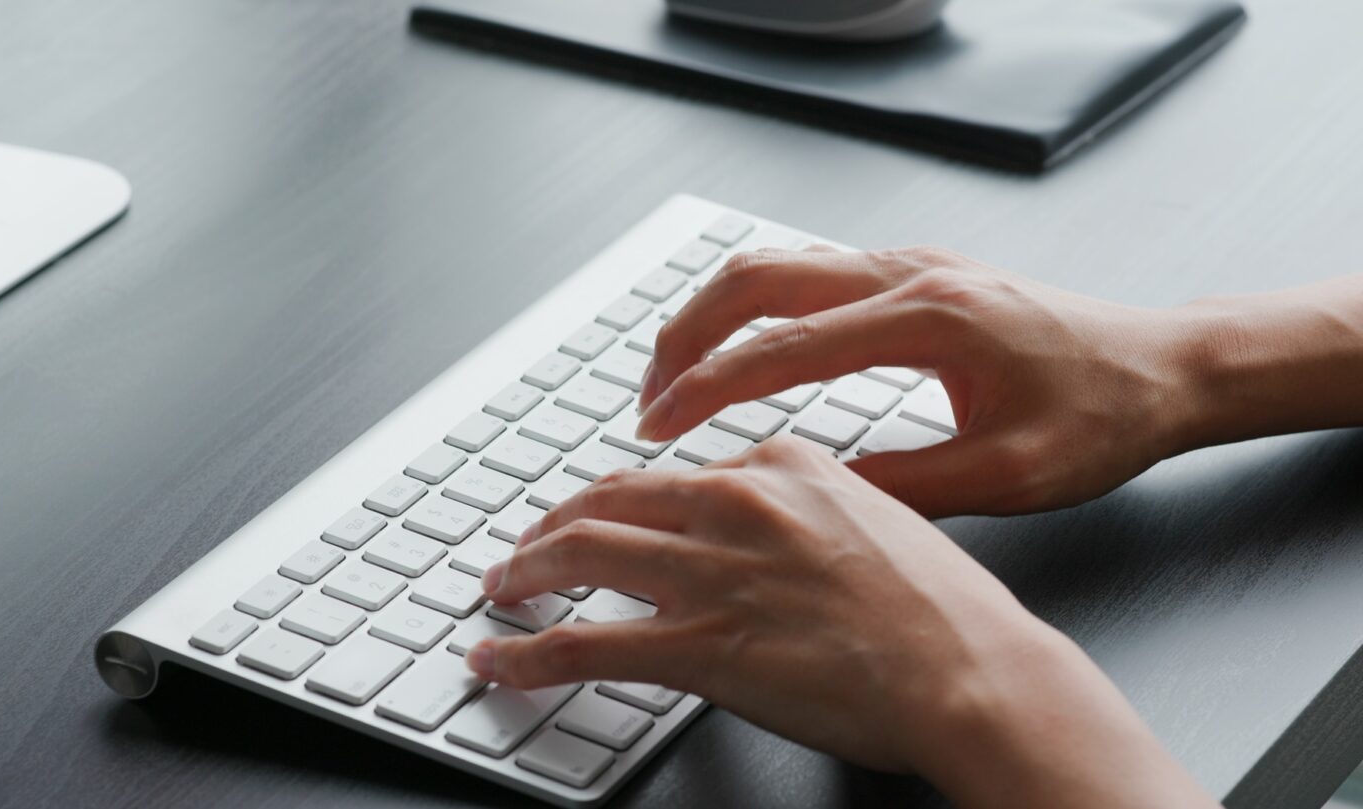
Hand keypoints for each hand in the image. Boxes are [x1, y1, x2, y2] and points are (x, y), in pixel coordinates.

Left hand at [467, 437, 1217, 808]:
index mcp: (783, 465)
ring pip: (581, 553)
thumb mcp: (883, 522)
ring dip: (525, 570)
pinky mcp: (699, 642)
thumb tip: (772, 534)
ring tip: (501, 587)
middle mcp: (738, 502)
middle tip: (529, 546)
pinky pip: (583, 643)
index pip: (673, 472)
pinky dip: (526, 653)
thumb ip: (813, 511)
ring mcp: (714, 570)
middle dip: (554, 523)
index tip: (605, 515)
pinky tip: (499, 662)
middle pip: (611, 498)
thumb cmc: (947, 612)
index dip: (622, 498)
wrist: (976, 671)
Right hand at [634, 246, 1204, 516]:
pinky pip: (807, 274)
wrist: (1162, 368)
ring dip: (712, 318)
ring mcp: (911, 264)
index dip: (708, 388)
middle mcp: (912, 275)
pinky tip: (738, 356)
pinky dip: (752, 311)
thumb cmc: (1101, 417)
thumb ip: (903, 486)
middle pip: (757, 277)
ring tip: (674, 380)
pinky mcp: (913, 273)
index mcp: (931, 320)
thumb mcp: (1007, 477)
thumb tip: (807, 499)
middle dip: (685, 337)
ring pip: (775, 265)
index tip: (658, 428)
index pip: (783, 344)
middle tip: (647, 402)